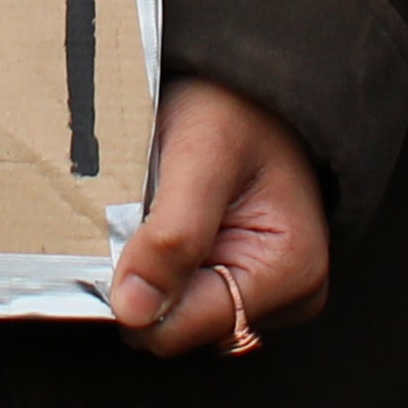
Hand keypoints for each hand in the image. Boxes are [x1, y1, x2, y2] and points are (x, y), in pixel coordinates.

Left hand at [108, 77, 331, 357]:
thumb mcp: (201, 156)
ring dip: (147, 266)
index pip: (182, 328)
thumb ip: (173, 236)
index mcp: (290, 273)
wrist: (250, 79)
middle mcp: (286, 296)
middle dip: (143, 277)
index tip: (117, 233)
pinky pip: (178, 292)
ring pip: (171, 311)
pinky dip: (157, 259)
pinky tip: (165, 216)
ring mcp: (264, 292)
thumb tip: (133, 313)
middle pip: (175, 326)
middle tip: (141, 209)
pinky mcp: (240, 279)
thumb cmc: (235, 104)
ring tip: (157, 206)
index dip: (135, 291)